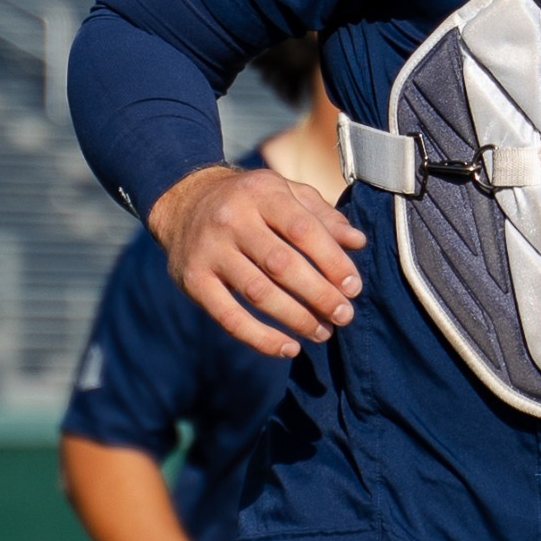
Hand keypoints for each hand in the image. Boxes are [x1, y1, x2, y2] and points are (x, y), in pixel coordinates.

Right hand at [149, 165, 366, 356]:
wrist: (183, 202)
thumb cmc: (250, 200)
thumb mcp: (286, 192)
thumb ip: (322, 215)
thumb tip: (358, 242)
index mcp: (262, 192)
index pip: (303, 229)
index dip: (332, 261)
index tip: (354, 288)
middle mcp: (232, 219)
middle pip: (282, 264)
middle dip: (319, 295)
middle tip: (344, 316)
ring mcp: (209, 250)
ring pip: (258, 293)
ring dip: (295, 319)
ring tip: (322, 332)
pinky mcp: (193, 280)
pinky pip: (228, 316)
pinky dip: (260, 338)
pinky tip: (288, 348)